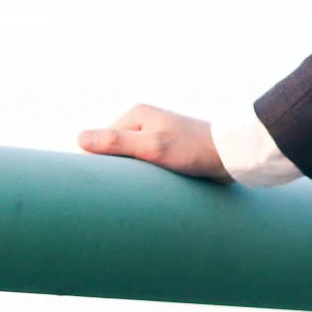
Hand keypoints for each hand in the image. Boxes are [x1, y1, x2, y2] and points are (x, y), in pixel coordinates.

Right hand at [77, 104, 229, 181]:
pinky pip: (144, 165)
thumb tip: (79, 139)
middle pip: (114, 151)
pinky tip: (145, 191)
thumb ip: (117, 143)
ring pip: (129, 161)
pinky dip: (142, 178)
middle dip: (113, 171)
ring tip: (131, 195)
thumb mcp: (153, 148)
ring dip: (129, 177)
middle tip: (113, 195)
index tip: (96, 186)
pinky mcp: (167, 150)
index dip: (97, 164)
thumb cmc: (194, 150)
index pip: (101, 142)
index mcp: (136, 115)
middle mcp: (143, 123)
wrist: (232, 156)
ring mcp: (155, 136)